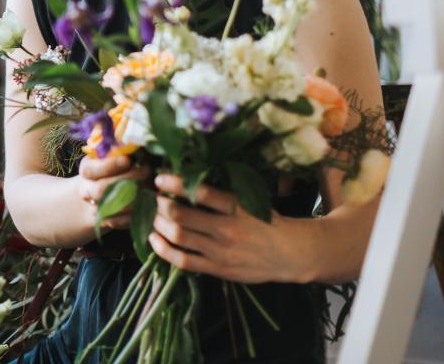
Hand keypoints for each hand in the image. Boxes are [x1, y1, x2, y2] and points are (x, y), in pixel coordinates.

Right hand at [75, 154, 149, 232]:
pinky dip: (135, 213)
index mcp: (87, 170)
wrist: (103, 192)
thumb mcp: (113, 154)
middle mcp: (87, 190)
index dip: (109, 165)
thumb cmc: (114, 167)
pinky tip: (148, 202)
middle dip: (127, 180)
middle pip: (101, 189)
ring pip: (112, 207)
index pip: (91, 169)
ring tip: (151, 187)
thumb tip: (139, 140)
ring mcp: (96, 208)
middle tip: (147, 171)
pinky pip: (120, 222)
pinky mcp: (108, 221)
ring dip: (134, 197)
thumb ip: (121, 148)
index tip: (128, 160)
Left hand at [149, 174, 310, 283]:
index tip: (159, 178)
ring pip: (178, 236)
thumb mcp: (250, 200)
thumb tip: (188, 175)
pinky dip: (164, 250)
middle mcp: (227, 228)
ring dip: (159, 224)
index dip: (175, 183)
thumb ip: (223, 193)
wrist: (289, 253)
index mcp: (237, 207)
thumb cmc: (265, 221)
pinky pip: (183, 261)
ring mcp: (221, 250)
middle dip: (161, 204)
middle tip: (155, 199)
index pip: (200, 192)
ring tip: (154, 216)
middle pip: (181, 215)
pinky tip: (154, 239)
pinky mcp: (218, 268)